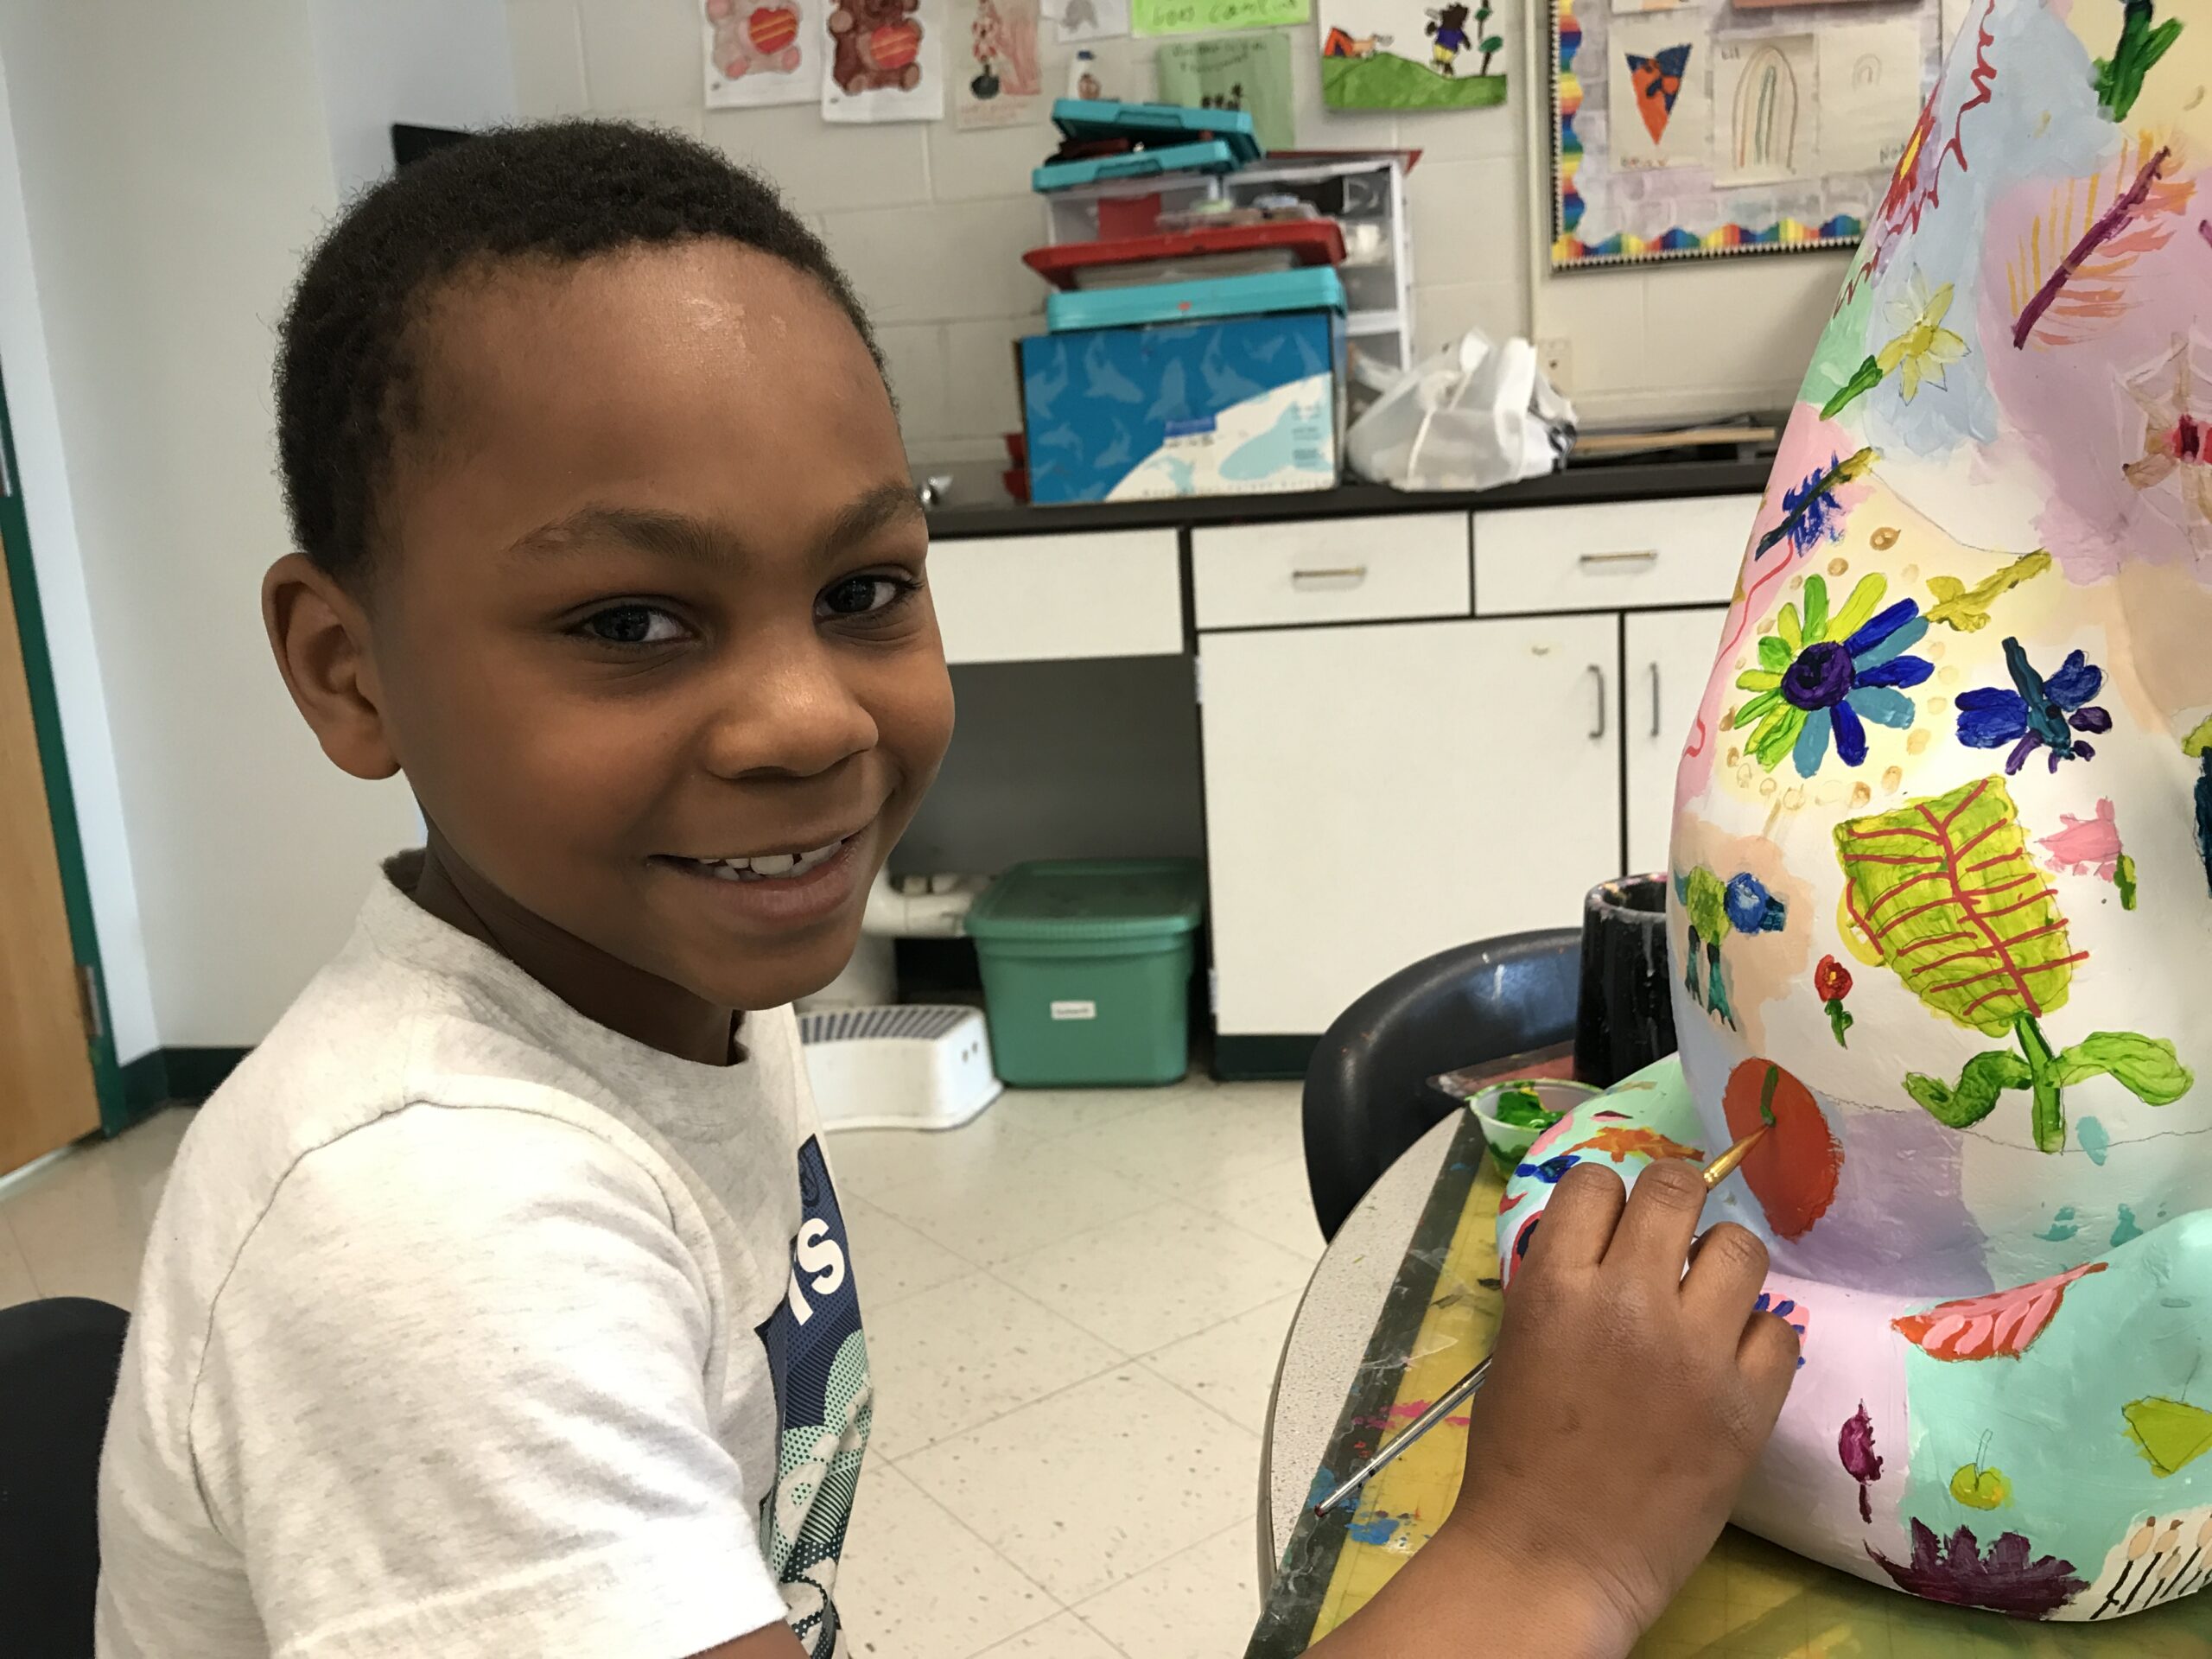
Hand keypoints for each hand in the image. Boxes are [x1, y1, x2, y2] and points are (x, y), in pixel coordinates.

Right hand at [1444, 1159, 1801, 1649]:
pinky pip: (1780, 1328)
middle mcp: (1629, 1299)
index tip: (1609, 1227)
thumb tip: (1609, 1247)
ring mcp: (1697, 1349)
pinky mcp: (1749, 1402)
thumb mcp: (1518, 1342)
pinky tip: (1729, 1363)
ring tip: (1705, 1300)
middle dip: (1670, 1203)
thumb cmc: (1515, 1456)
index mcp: (1554, 1285)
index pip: (1594, 1182)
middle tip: (1667, 1242)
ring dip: (1720, 1263)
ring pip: (1740, 1245)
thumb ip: (1562, 1285)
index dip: (1604, 1200)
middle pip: (1674, 1188)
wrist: (1554, 1555)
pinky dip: (1755, 1338)